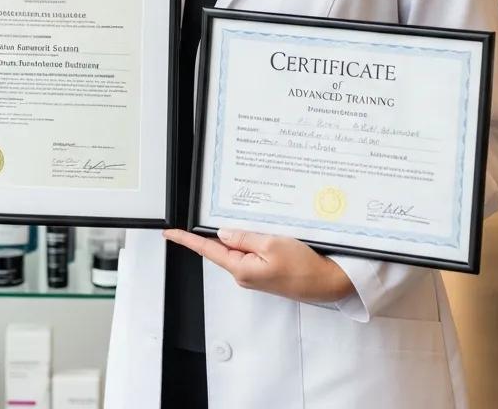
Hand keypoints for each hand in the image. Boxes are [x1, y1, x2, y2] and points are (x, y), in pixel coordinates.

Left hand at [163, 227, 354, 303]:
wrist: (327, 283)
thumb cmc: (304, 267)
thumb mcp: (272, 243)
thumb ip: (244, 237)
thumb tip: (223, 233)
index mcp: (241, 268)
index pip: (207, 250)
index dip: (187, 240)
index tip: (170, 233)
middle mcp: (244, 274)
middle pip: (224, 246)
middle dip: (226, 230)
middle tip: (234, 214)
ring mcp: (254, 274)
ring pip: (240, 247)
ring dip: (246, 235)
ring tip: (266, 229)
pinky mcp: (265, 272)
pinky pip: (252, 252)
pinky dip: (256, 240)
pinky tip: (269, 235)